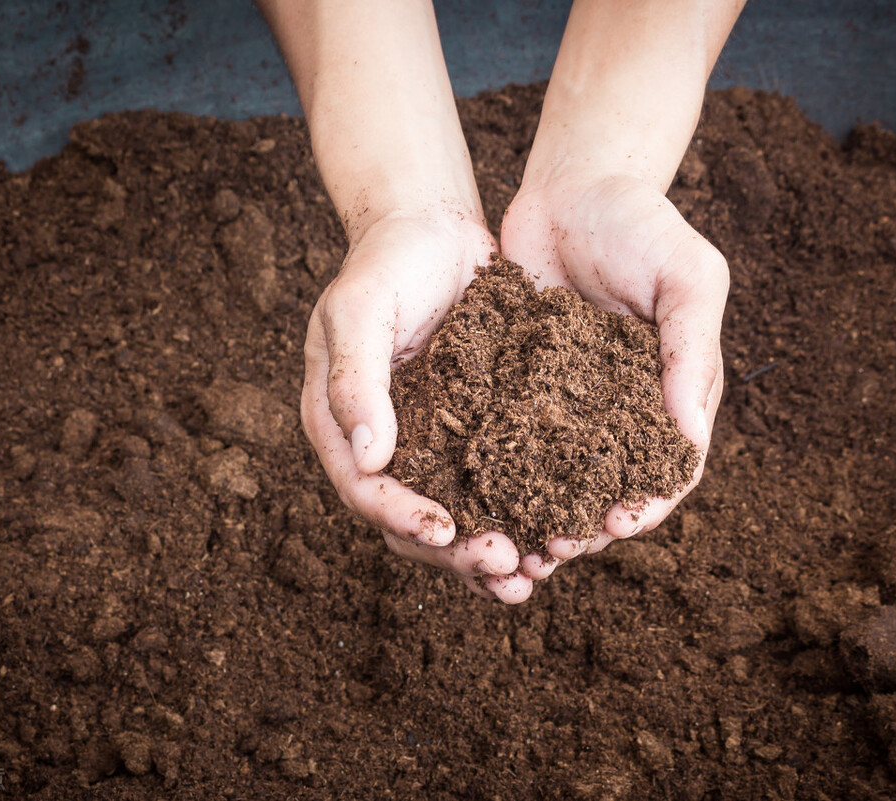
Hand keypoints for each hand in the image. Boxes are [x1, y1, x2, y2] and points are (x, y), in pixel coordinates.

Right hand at [300, 211, 533, 602]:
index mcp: (341, 425)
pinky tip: (554, 535)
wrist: (432, 228)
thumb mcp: (361, 309)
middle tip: (508, 566)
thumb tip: (367, 457)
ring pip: (455, 517)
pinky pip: (493, 487)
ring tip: (534, 576)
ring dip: (490, 553)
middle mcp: (384, 447)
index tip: (447, 531)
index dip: (403, 517)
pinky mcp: (473, 433)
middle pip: (410, 522)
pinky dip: (519, 515)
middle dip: (456, 552)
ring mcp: (429, 444)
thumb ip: (355, 379)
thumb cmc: (387, 262)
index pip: (365, 491)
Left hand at [500, 172, 727, 579]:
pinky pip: (513, 438)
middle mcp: (623, 407)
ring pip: (558, 475)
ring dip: (541, 513)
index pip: (669, 467)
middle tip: (555, 551)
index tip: (618, 525)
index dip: (648, 503)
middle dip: (586, 524)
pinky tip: (478, 496)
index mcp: (675, 391)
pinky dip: (502, 472)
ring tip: (515, 544)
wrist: (572, 183)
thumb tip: (690, 438)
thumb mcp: (687, 276)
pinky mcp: (523, 386)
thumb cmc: (641, 223)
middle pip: (610, 485)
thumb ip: (690, 351)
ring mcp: (571, 400)